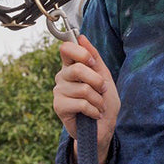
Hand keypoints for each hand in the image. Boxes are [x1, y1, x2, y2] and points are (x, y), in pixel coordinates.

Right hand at [53, 34, 119, 163]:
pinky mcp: (59, 106)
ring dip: (98, 99)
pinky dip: (93, 110)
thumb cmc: (104, 100)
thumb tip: (81, 36)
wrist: (104, 126)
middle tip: (102, 89)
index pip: (66, 49)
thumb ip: (94, 56)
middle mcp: (62, 76)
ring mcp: (59, 91)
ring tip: (98, 105)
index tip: (92, 62)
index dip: (81, 53)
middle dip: (97, 81)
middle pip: (77, 69)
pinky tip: (93, 114)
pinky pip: (81, 103)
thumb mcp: (104, 75)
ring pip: (83, 88)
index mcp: (72, 66)